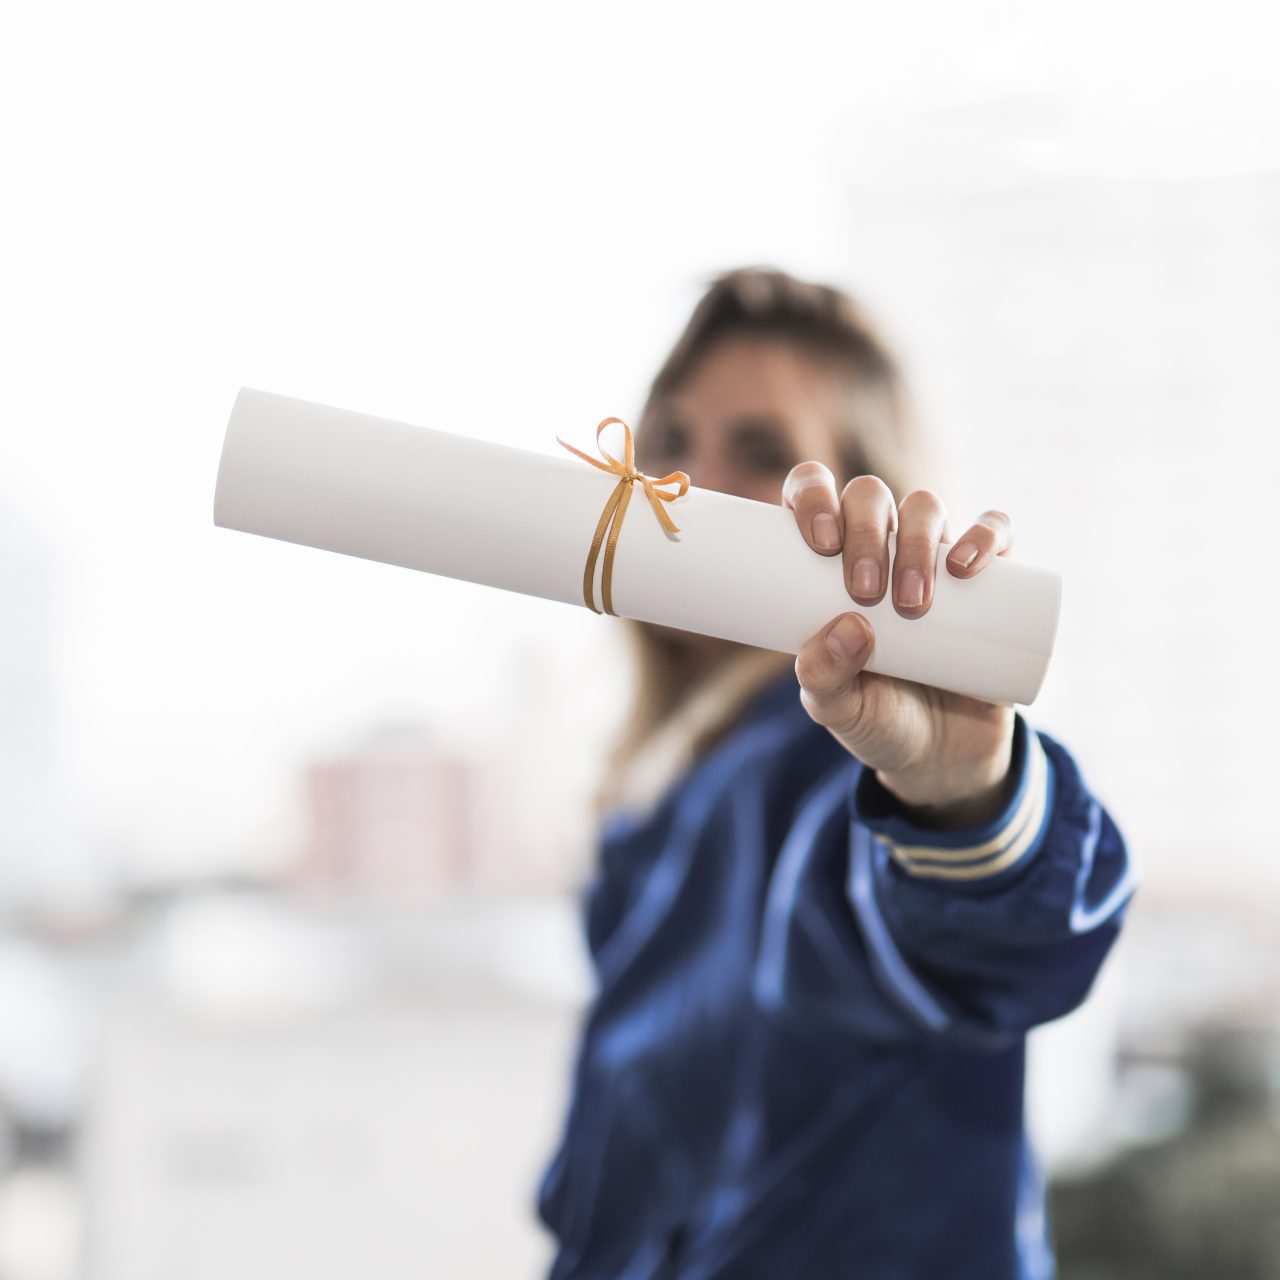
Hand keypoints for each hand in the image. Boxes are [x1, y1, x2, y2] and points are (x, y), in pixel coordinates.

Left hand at [784, 466, 1017, 829]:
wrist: (942, 756)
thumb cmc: (874, 717)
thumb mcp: (836, 709)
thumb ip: (823, 678)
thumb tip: (848, 627)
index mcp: (825, 559)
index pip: (812, 493)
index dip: (813, 495)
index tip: (820, 542)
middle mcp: (879, 544)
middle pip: (870, 497)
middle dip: (866, 532)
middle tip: (865, 592)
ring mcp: (934, 556)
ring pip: (926, 508)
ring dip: (918, 540)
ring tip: (914, 602)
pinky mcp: (990, 576)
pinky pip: (996, 531)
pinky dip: (987, 533)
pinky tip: (971, 562)